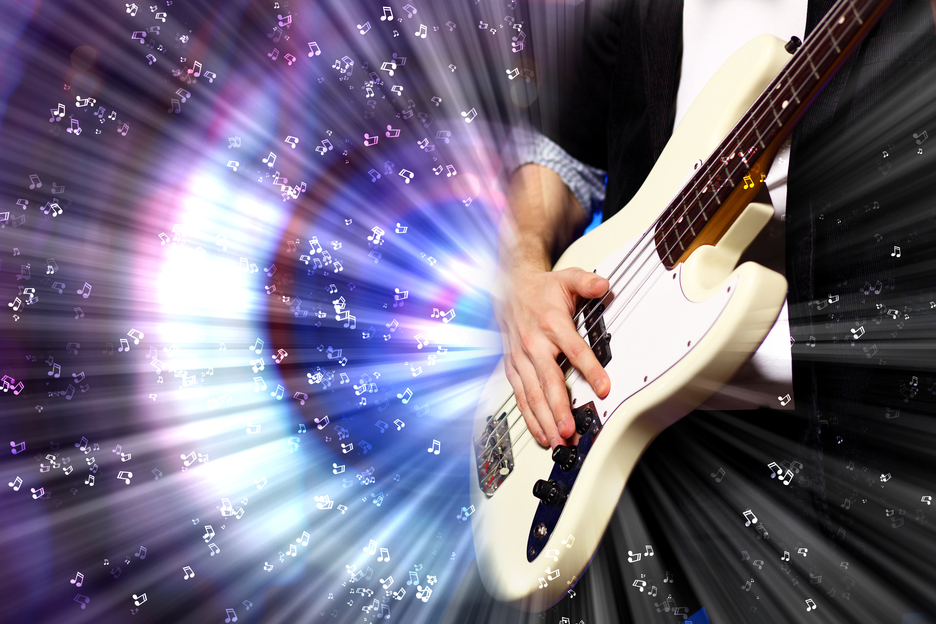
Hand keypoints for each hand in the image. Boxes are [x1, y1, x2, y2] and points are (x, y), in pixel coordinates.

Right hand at [492, 261, 609, 448]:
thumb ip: (587, 282)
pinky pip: (521, 396)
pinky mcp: (513, 368)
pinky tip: (541, 434)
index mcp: (551, 323)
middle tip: (569, 431)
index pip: (574, 351)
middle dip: (558, 409)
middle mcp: (533, 344)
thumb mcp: (567, 279)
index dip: (590, 370)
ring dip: (544, 420)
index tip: (604, 388)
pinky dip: (530, 417)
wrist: (508, 288)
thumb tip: (603, 285)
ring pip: (532, 395)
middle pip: (547, 382)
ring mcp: (521, 359)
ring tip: (558, 441)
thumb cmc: (540, 290)